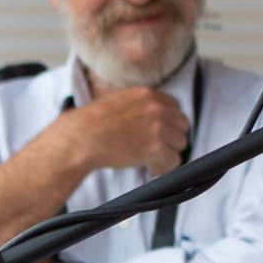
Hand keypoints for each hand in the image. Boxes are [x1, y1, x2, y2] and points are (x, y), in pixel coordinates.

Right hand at [53, 87, 189, 174]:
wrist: (80, 138)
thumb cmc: (91, 123)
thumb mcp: (118, 101)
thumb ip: (139, 105)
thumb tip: (152, 117)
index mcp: (148, 94)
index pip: (175, 108)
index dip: (169, 123)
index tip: (161, 133)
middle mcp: (157, 108)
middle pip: (182, 125)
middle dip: (171, 138)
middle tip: (158, 148)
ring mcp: (159, 128)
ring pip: (180, 144)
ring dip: (168, 153)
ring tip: (151, 159)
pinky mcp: (156, 148)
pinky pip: (174, 161)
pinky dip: (164, 168)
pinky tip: (151, 168)